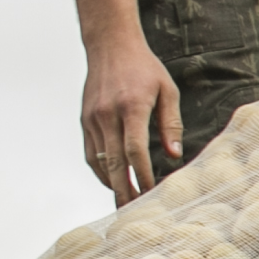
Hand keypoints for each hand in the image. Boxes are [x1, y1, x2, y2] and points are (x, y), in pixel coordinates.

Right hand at [81, 27, 183, 201]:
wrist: (110, 45)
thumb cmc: (144, 67)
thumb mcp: (166, 90)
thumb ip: (170, 123)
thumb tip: (174, 155)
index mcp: (131, 107)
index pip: (135, 150)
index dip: (142, 175)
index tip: (152, 193)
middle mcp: (107, 115)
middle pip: (114, 163)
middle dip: (124, 190)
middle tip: (133, 213)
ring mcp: (92, 119)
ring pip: (99, 162)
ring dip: (111, 184)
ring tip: (125, 202)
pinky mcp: (84, 120)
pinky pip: (90, 153)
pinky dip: (100, 171)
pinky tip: (113, 180)